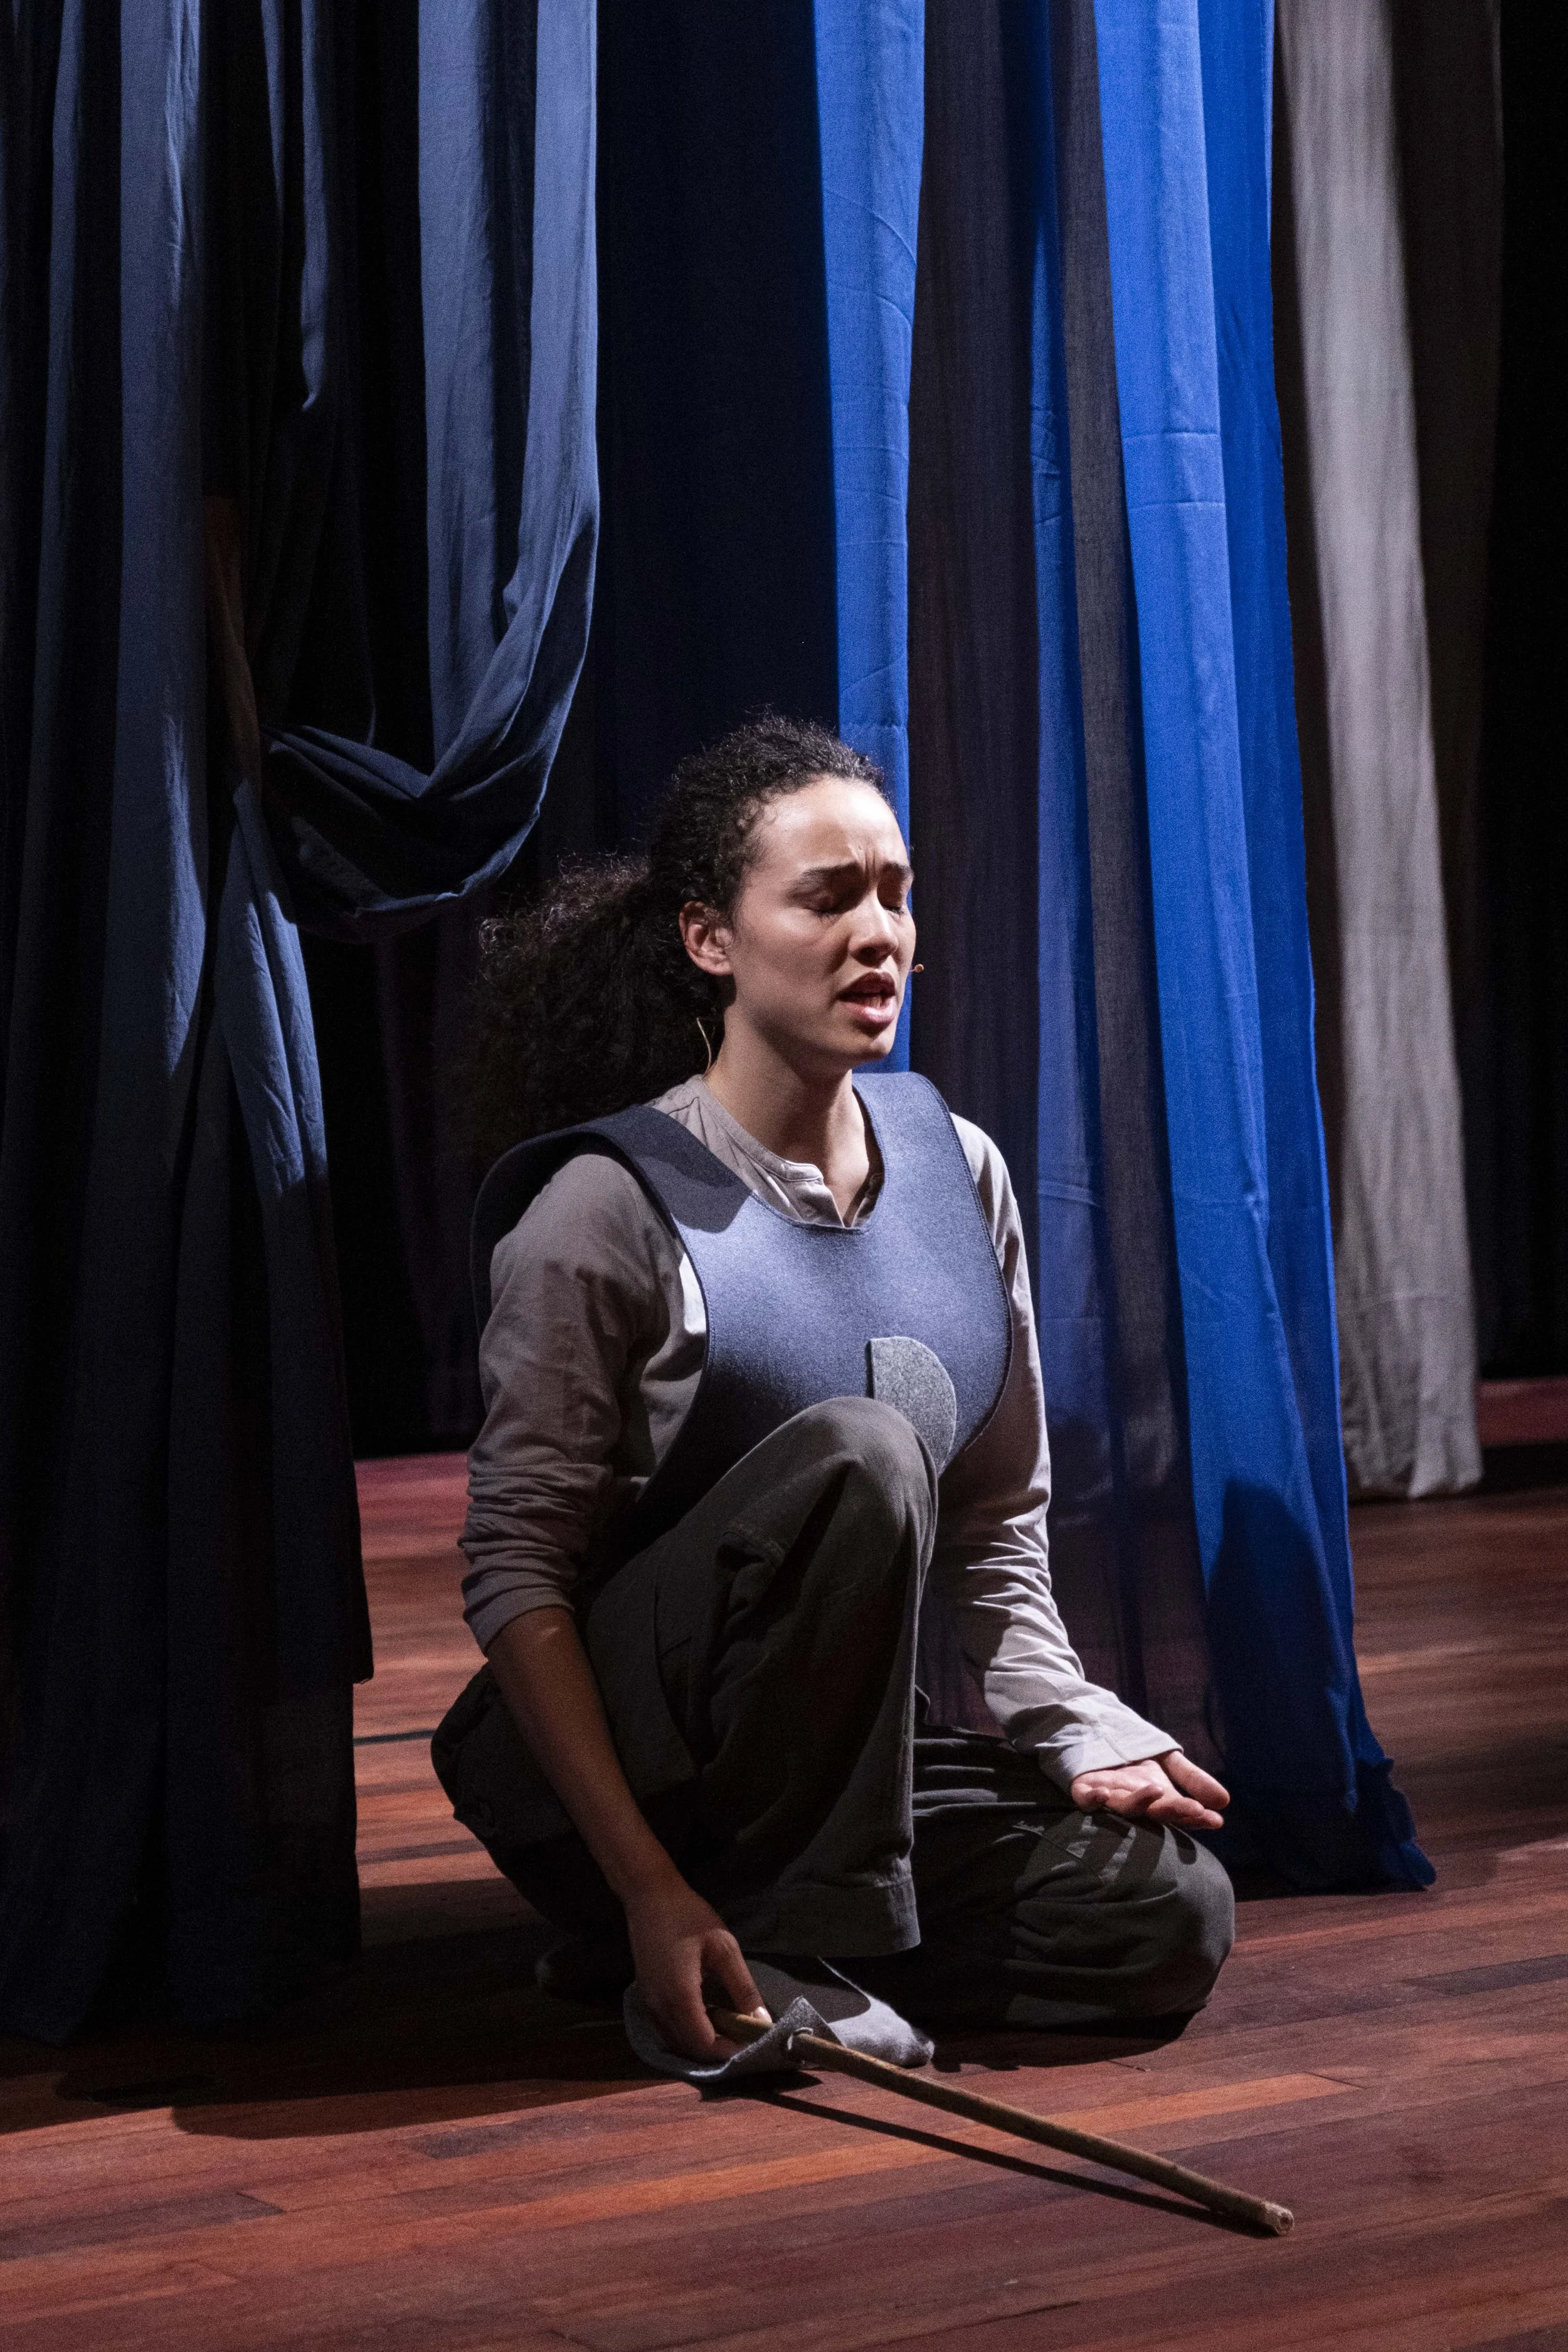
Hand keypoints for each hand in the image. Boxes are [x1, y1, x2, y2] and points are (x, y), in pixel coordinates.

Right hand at [625, 1873, 769, 2061]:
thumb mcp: (724, 1947)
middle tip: (743, 2039)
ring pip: (676, 2041)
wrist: (649, 1896)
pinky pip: (666, 2029)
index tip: (751, 2046)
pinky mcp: (645, 1997)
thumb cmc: (689, 1916)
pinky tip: (706, 2017)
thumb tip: (762, 2020)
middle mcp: (660, 2007)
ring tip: (729, 2029)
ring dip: (702, 2043)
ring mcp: (649, 2003)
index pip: (704, 2044)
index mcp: (680, 1996)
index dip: (728, 2051)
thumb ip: (743, 1987)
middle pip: (690, 2048)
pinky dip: (687, 2032)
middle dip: (717, 2050)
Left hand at [1069, 1750, 1228, 1831]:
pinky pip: (1086, 1799)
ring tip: (1157, 1791)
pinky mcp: (1083, 1789)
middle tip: (1195, 1809)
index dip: (1196, 1818)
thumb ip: (1192, 1779)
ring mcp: (1109, 1797)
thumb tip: (1224, 1801)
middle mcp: (1134, 1802)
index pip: (1179, 1812)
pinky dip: (1094, 1799)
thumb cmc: (1133, 1753)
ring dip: (1140, 1803)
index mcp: (1156, 1799)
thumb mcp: (1167, 1760)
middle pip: (1155, 1812)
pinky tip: (1104, 1794)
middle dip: (1175, 1811)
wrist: (1094, 1733)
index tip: (1216, 1820)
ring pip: (1124, 1807)